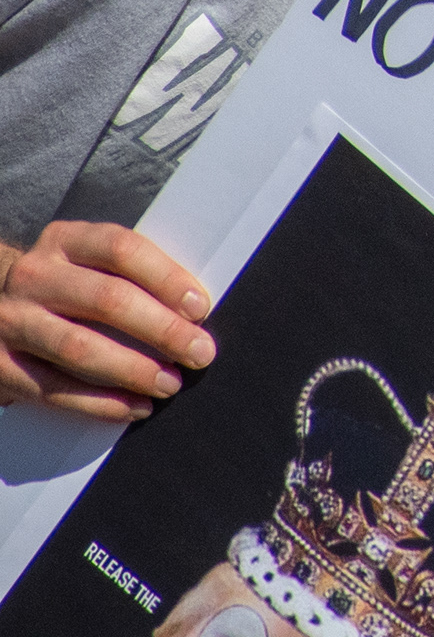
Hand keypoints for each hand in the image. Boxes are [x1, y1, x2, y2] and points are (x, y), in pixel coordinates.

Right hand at [0, 223, 215, 421]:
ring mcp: (11, 321)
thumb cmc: (66, 285)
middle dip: (162, 330)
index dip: (167, 279)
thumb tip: (193, 312)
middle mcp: (34, 276)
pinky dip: (100, 403)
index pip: (123, 250)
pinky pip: (53, 389)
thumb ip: (132, 276)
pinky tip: (135, 407)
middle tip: (200, 352)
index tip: (200, 308)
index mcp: (65, 240)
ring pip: (79, 348)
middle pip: (108, 300)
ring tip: (170, 383)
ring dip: (133, 370)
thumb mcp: (88, 263)